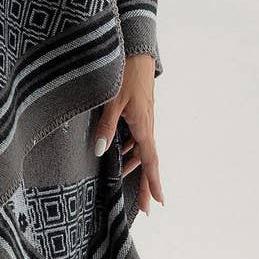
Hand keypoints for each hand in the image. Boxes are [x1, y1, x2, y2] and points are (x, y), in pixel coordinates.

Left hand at [91, 52, 163, 214]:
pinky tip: (115, 149)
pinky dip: (127, 146)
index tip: (158, 203)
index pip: (150, 161)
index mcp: (143, 126)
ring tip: (119, 178)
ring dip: (131, 163)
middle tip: (144, 207)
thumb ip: (106, 126)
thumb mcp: (112, 101)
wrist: (135, 51)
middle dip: (143, 182)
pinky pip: (133, 134)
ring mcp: (142, 117)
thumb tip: (99, 151)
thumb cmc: (125, 74)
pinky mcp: (137, 109)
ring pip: (138, 146)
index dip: (153, 183)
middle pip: (145, 159)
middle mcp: (146, 125)